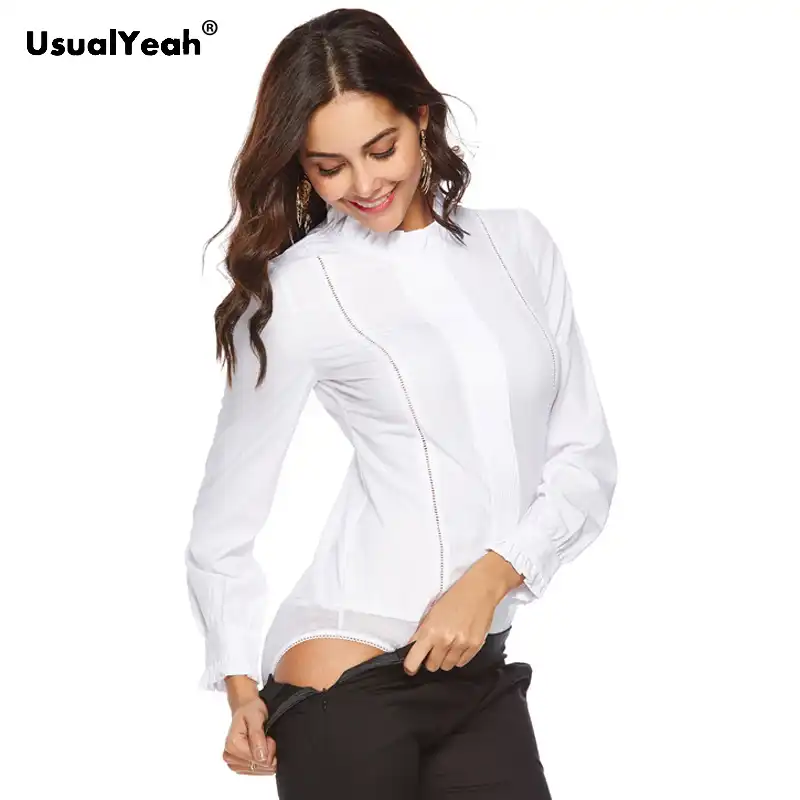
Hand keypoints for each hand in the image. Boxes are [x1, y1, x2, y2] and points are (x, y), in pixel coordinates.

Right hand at [222, 696, 276, 775]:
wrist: (245, 708)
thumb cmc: (251, 710)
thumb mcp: (256, 717)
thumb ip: (258, 737)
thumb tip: (262, 758)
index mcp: (232, 745)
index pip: (257, 760)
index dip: (269, 750)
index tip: (269, 737)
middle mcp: (229, 756)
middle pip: (257, 766)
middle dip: (268, 754)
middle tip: (267, 738)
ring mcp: (232, 762)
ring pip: (257, 770)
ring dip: (265, 757)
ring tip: (263, 741)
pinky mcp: (237, 765)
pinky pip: (255, 770)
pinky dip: (262, 761)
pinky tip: (261, 750)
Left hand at [402, 557, 512, 674]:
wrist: (479, 590)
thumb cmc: (454, 597)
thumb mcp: (432, 613)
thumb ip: (422, 633)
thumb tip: (414, 650)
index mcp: (430, 631)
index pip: (414, 660)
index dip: (411, 666)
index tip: (410, 667)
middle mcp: (445, 640)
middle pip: (432, 666)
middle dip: (431, 659)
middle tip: (434, 647)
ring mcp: (461, 645)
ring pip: (447, 666)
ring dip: (445, 658)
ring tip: (449, 643)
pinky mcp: (475, 646)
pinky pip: (461, 663)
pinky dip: (458, 656)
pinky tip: (459, 643)